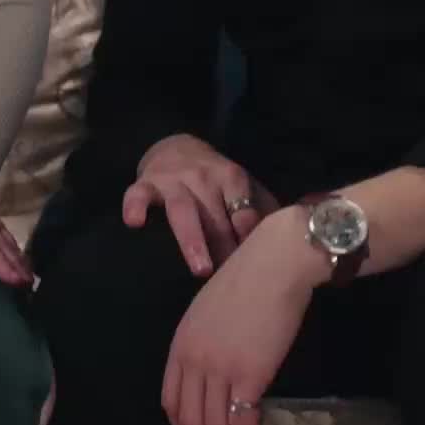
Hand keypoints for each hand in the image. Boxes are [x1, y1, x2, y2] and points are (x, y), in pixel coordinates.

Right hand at [125, 133, 277, 276]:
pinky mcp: (145, 183)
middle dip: (225, 247)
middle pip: (215, 216)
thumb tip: (289, 240)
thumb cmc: (216, 178)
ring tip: (201, 268)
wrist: (175, 146)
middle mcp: (204, 177)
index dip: (250, 232)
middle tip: (233, 278)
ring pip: (182, 210)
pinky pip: (137, 194)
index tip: (257, 257)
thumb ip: (262, 209)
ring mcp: (173, 180)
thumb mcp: (241, 186)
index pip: (243, 208)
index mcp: (231, 177)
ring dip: (193, 239)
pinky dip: (135, 206)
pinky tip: (135, 223)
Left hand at [161, 210, 317, 424]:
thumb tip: (216, 374)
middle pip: (189, 420)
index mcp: (180, 344)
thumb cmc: (251, 280)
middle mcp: (193, 360)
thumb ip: (206, 343)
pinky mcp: (248, 376)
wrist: (277, 263)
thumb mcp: (212, 311)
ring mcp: (219, 369)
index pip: (172, 400)